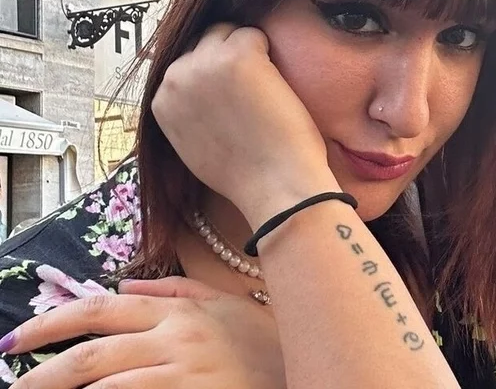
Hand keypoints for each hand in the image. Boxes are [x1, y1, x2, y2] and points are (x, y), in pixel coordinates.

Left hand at [7, 277, 285, 388]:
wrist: (301, 370)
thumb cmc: (262, 340)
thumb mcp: (223, 303)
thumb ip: (174, 289)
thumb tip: (121, 282)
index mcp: (178, 312)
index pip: (103, 309)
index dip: (53, 323)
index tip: (16, 340)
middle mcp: (173, 341)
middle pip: (92, 357)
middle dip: (41, 375)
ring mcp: (180, 378)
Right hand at [151, 24, 339, 227]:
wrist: (274, 185)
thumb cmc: (243, 172)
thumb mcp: (192, 144)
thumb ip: (187, 112)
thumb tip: (196, 92)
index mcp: (161, 100)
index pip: (183, 61)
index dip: (211, 70)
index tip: (231, 88)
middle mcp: (176, 77)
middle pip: (203, 40)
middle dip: (226, 53)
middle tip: (251, 82)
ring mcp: (205, 63)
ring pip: (227, 31)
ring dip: (247, 48)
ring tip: (263, 84)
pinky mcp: (238, 54)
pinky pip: (254, 34)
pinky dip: (268, 51)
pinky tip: (274, 82)